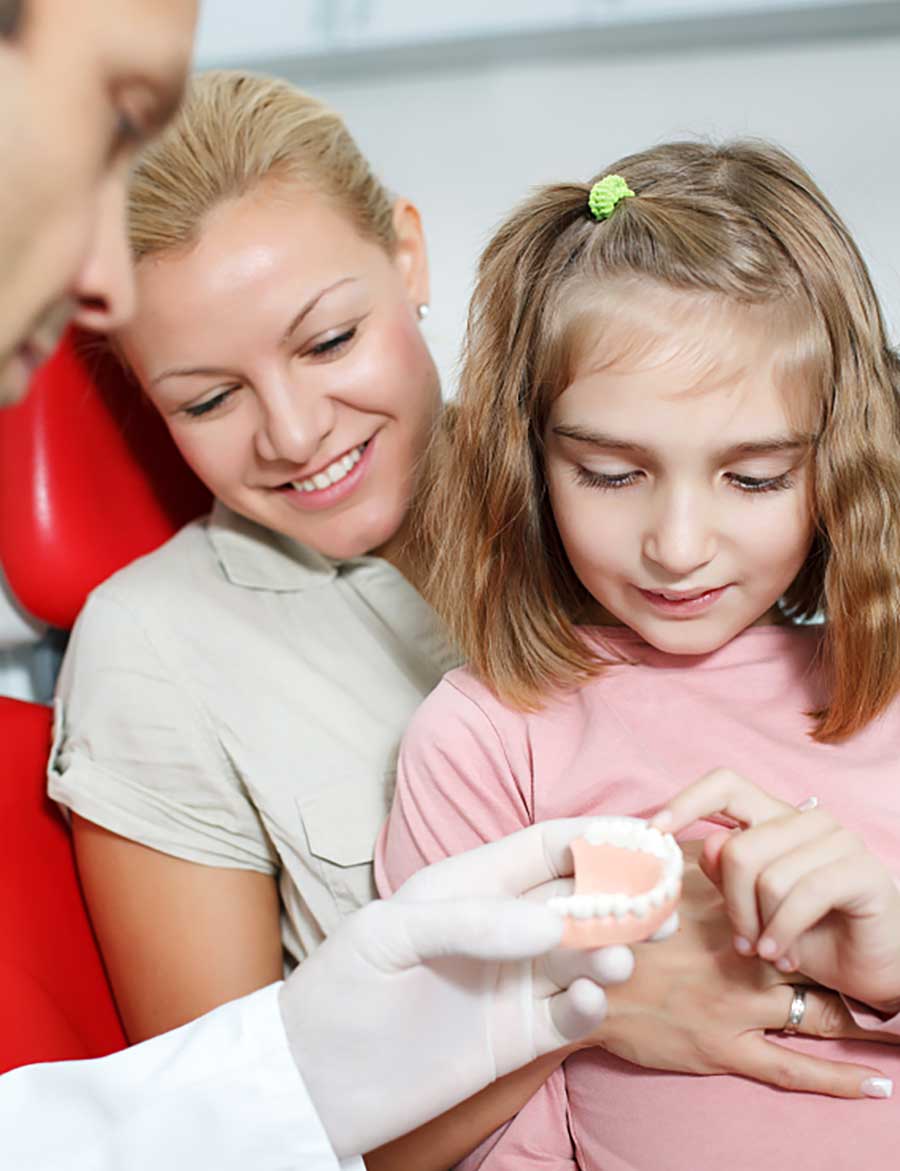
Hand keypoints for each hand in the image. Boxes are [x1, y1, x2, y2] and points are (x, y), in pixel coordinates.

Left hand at [278, 819, 634, 1157]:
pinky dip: (590, 1006)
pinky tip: (591, 1002)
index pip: (545, 847)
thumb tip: (552, 922)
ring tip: (616, 960)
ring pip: (583, 955)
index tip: (641, 841)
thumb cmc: (341, 988)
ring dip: (610, 951)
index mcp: (470, 885)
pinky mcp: (517, 1037)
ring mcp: (513, 982)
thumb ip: (469, 920)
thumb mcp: (389, 935)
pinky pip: (570, 1015)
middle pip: (579, 899)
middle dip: (623, 896)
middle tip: (661, 904)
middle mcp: (501, 927)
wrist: (315, 1081)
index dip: (593, 839)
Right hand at [581, 843, 895, 1097]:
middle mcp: (738, 954)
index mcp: (723, 909)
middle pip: (812, 955)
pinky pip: (793, 1069)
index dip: (820, 902)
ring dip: (860, 1018)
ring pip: (816, 1011)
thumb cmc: (606, 927)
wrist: (575, 986)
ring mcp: (737, 1005)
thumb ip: (688, 860)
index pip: (787, 899)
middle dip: (851, 960)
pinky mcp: (729, 1050)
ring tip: (899, 1023)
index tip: (847, 900)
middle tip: (888, 970)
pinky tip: (876, 1085)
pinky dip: (839, 1079)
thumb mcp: (644, 881)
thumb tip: (723, 835)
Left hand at [653, 769, 899, 1013]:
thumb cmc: (811, 935)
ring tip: (767, 951)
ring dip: (760, 926)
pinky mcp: (862, 870)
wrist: (873, 970)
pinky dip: (783, 932)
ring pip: (766, 875)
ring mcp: (838, 840)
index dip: (687, 802)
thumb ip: (727, 876)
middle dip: (731, 905)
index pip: (725, 785)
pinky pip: (802, 894)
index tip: (655, 831)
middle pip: (738, 848)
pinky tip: (782, 955)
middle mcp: (807, 819)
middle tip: (741, 941)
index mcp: (775, 818)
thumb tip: (705, 846)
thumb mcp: (756, 909)